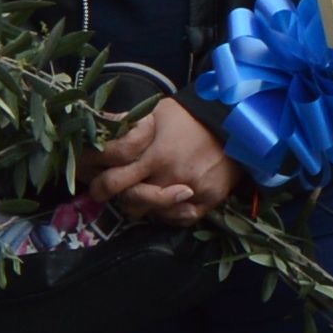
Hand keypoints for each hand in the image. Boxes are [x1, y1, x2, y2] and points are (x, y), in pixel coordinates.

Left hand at [88, 93, 234, 221]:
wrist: (234, 120)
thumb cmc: (190, 116)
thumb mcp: (156, 113)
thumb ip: (129, 126)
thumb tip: (100, 126)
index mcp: (155, 155)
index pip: (115, 181)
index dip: (100, 186)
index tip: (97, 186)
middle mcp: (172, 177)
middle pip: (132, 202)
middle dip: (121, 198)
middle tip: (120, 193)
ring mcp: (192, 191)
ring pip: (154, 214)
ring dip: (145, 206)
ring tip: (145, 192)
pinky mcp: (209, 199)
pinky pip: (179, 219)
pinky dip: (169, 214)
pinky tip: (166, 202)